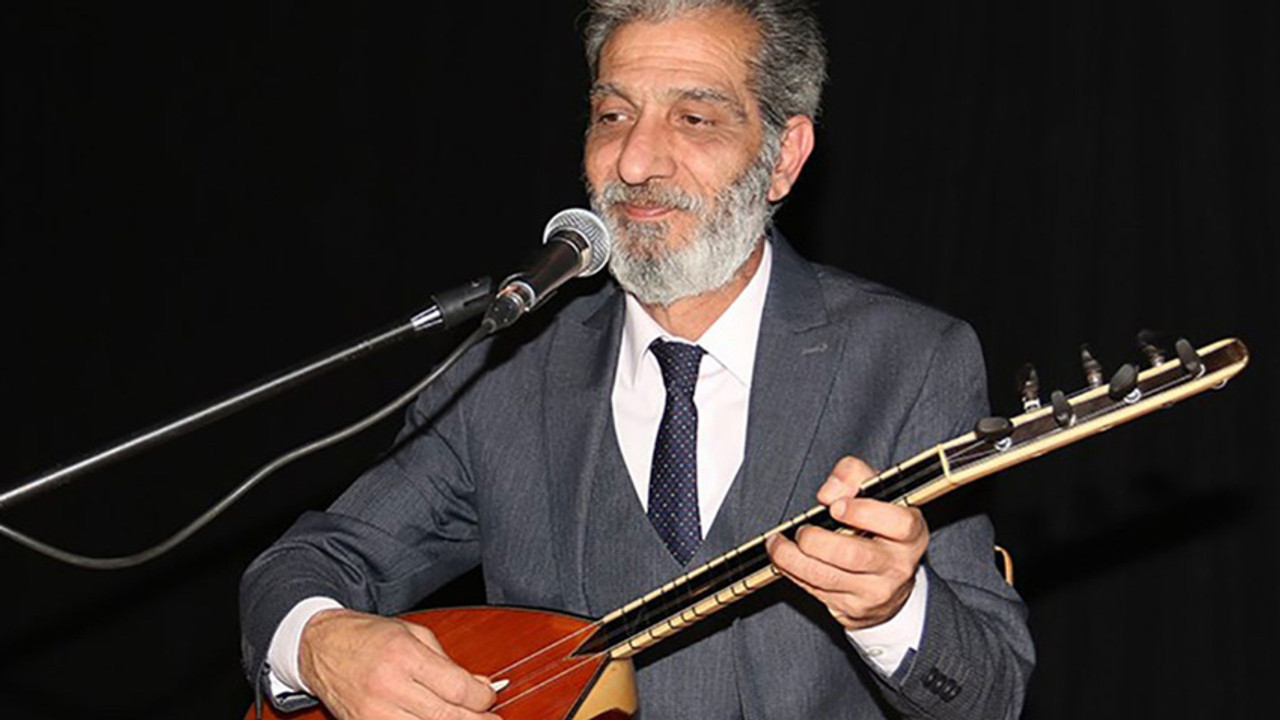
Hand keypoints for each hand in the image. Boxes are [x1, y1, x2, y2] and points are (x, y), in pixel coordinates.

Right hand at [299, 608, 499, 719]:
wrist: (321, 647)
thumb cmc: (368, 636)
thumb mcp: (414, 634)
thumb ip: (449, 662)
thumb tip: (480, 686)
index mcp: (405, 656)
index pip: (456, 688)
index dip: (481, 698)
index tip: (488, 697)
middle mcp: (389, 686)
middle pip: (445, 716)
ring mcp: (374, 712)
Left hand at [766, 456, 928, 629]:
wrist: (890, 583)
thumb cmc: (880, 528)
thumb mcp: (877, 494)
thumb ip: (854, 476)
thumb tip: (829, 493)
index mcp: (911, 533)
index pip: (897, 524)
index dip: (864, 513)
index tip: (835, 506)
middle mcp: (897, 565)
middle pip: (852, 555)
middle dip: (816, 540)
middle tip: (802, 530)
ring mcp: (876, 591)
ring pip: (826, 577)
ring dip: (791, 558)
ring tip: (777, 543)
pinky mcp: (853, 609)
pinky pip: (815, 590)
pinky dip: (793, 572)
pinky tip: (782, 559)